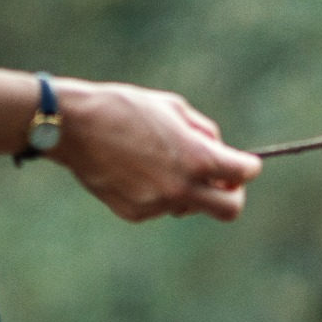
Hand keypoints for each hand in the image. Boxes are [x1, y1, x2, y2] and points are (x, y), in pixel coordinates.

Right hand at [51, 80, 261, 222]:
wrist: (74, 126)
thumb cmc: (125, 108)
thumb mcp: (173, 108)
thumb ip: (204, 133)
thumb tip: (221, 153)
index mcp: (198, 158)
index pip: (246, 172)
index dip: (248, 166)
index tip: (243, 164)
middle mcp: (182, 188)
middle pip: (230, 210)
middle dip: (232, 195)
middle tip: (221, 182)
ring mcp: (159, 205)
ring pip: (190, 206)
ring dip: (188, 190)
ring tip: (158, 162)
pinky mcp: (136, 214)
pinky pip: (160, 207)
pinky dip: (157, 193)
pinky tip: (134, 171)